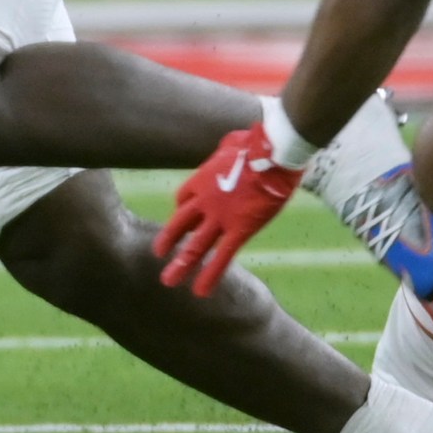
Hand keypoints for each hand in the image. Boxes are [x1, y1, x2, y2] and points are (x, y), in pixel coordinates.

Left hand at [155, 122, 298, 296]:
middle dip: (168, 240)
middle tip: (158, 254)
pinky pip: (222, 257)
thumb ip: (225, 148)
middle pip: (180, 224)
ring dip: (181, 264)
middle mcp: (205, 200)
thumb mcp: (233, 141)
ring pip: (195, 246)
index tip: (183, 217)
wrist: (274, 152)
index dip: (182, 210)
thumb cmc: (259, 142)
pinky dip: (210, 275)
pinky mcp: (240, 229)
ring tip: (168, 281)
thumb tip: (230, 145)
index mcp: (202, 178)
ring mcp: (221, 217)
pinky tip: (201, 291)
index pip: (183, 198)